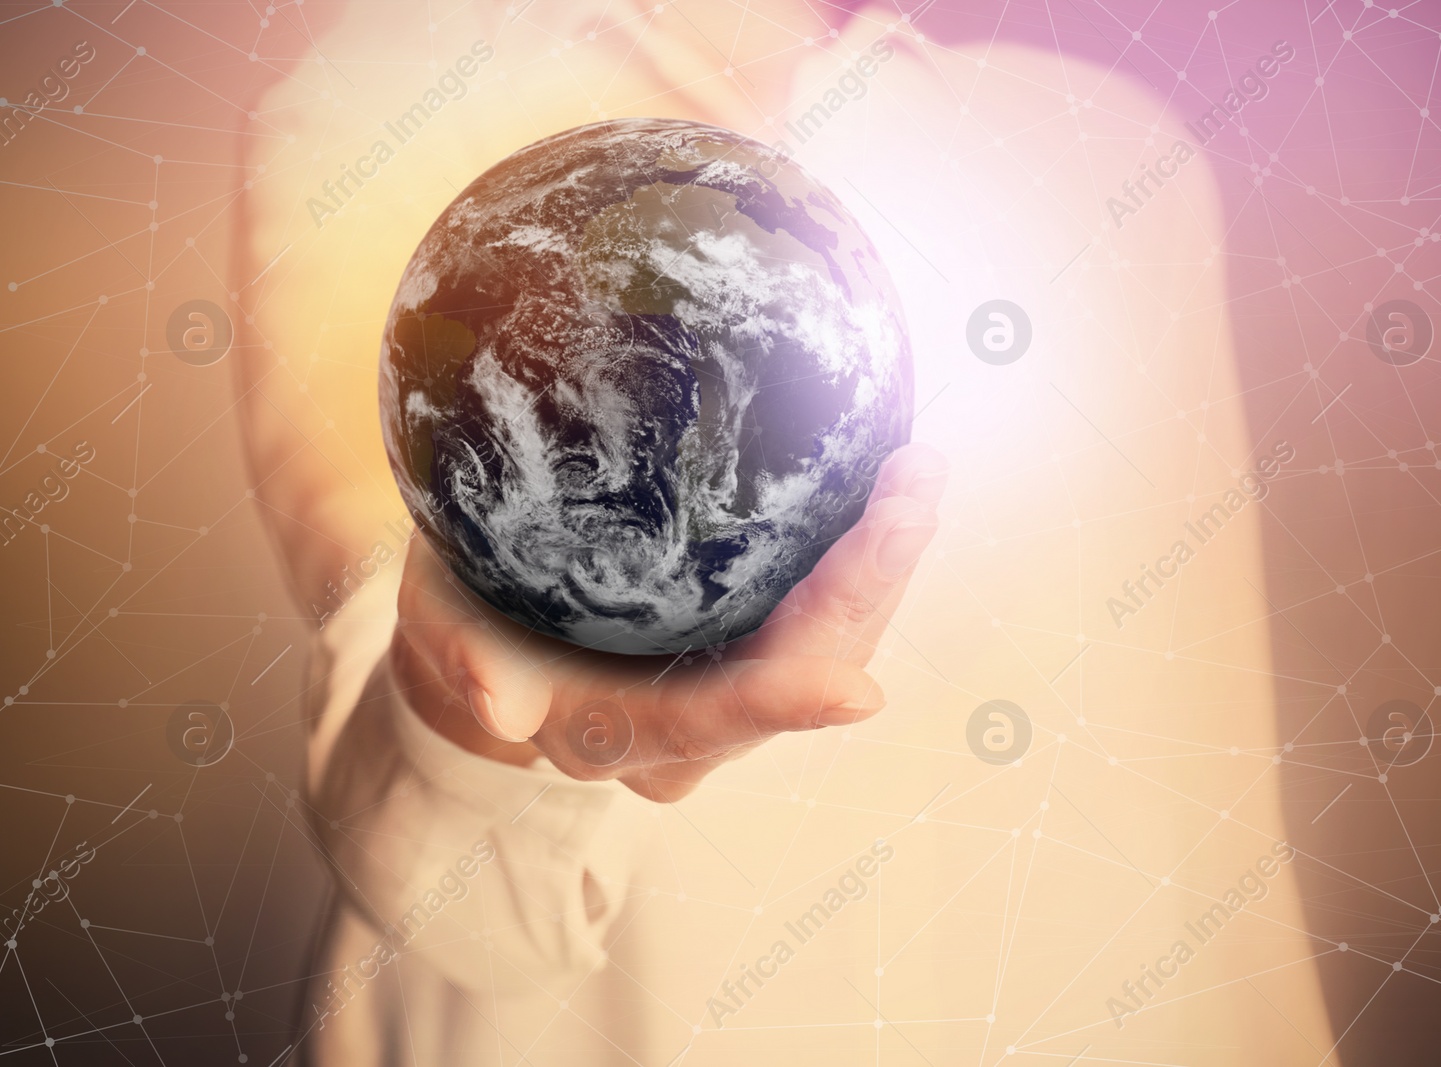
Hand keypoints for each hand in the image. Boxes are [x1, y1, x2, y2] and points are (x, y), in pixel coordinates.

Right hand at [388, 444, 947, 801]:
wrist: (494, 643)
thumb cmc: (469, 623)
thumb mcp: (445, 627)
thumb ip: (465, 660)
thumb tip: (502, 708)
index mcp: (617, 731)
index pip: (708, 720)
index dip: (781, 708)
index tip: (851, 691)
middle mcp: (696, 728)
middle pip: (801, 674)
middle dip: (865, 590)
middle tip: (911, 489)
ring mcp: (736, 688)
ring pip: (834, 644)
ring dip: (884, 565)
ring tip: (919, 470)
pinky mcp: (758, 646)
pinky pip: (829, 610)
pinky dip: (867, 555)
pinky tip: (899, 485)